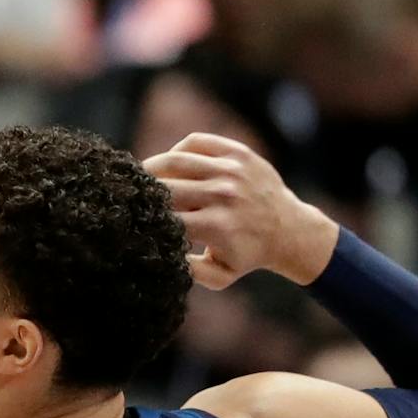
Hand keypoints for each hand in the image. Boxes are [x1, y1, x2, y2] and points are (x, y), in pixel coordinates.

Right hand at [143, 132, 339, 289]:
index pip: (164, 217)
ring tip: (140, 176)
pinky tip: (173, 164)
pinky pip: (195, 142)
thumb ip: (188, 272)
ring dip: (151, 167)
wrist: (289, 230)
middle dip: (143, 192)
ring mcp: (231, 171)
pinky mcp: (239, 154)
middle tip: (128, 196)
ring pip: (174, 160)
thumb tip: (160, 255)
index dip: (142, 217)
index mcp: (215, 227)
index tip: (130, 219)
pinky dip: (177, 150)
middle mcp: (223, 195)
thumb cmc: (246, 255)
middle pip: (164, 186)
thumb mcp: (220, 275)